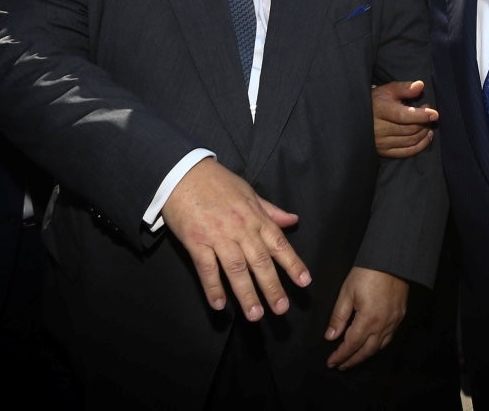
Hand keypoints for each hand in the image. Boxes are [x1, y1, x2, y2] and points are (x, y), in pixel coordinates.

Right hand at [162, 158, 311, 320]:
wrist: (183, 174)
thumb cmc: (218, 182)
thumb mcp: (249, 193)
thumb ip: (271, 211)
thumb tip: (293, 220)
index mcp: (255, 217)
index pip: (278, 243)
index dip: (292, 263)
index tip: (304, 282)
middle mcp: (240, 228)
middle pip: (260, 261)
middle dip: (272, 286)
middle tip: (281, 310)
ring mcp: (218, 236)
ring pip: (236, 268)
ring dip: (246, 293)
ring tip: (255, 315)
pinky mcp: (196, 241)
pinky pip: (207, 268)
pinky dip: (213, 287)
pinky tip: (219, 305)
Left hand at [324, 267, 407, 369]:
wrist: (392, 258)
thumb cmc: (368, 272)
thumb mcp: (347, 292)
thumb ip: (338, 316)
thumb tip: (330, 336)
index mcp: (369, 320)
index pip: (352, 345)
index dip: (340, 355)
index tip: (331, 362)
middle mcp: (383, 325)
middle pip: (367, 351)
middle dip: (352, 360)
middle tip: (341, 366)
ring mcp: (394, 320)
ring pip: (379, 346)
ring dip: (366, 355)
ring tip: (355, 358)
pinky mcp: (400, 314)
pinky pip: (389, 336)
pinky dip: (378, 344)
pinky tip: (373, 343)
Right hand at [373, 80, 438, 157]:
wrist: (358, 116)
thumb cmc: (376, 101)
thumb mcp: (388, 90)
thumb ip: (404, 88)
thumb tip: (420, 85)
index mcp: (380, 110)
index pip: (403, 115)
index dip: (420, 115)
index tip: (434, 113)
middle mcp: (379, 128)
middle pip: (409, 129)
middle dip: (424, 122)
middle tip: (429, 114)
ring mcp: (381, 142)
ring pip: (410, 140)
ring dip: (424, 133)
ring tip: (428, 124)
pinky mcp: (384, 151)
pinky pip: (407, 152)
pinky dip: (420, 145)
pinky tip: (427, 136)